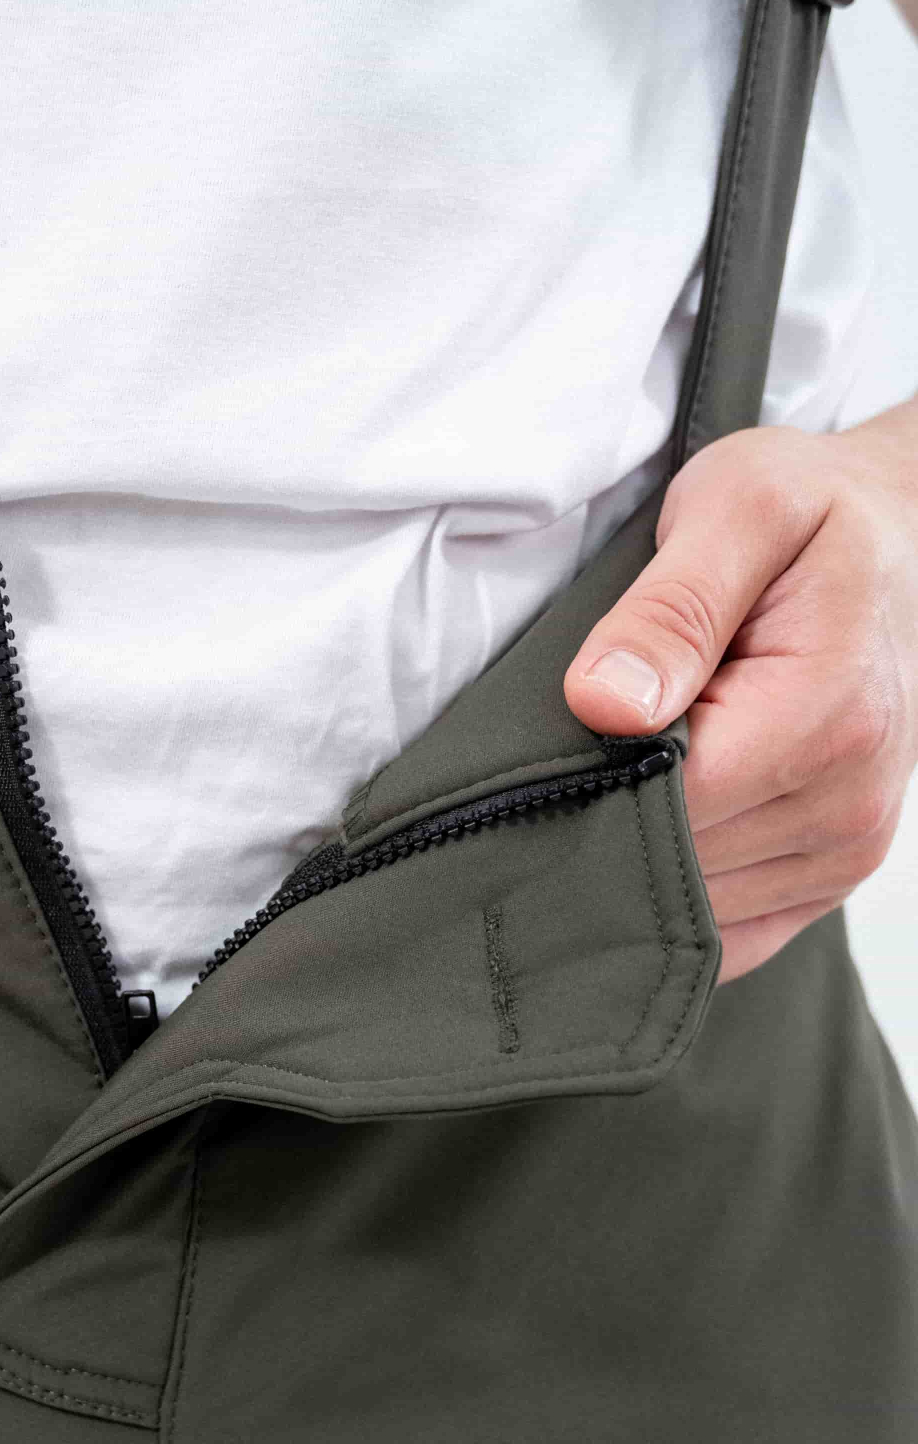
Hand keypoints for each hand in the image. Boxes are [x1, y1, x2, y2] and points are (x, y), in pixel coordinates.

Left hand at [564, 417, 917, 983]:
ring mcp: (846, 851)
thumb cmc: (810, 516)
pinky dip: (674, 900)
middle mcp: (850, 801)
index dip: (593, 774)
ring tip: (633, 767)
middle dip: (607, 815)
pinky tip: (651, 833)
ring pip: (690, 907)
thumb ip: (671, 609)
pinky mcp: (829, 877)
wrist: (898, 537)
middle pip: (673, 861)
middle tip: (582, 744)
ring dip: (638, 855)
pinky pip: (726, 935)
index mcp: (828, 713)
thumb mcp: (735, 508)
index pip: (668, 797)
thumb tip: (605, 703)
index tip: (561, 730)